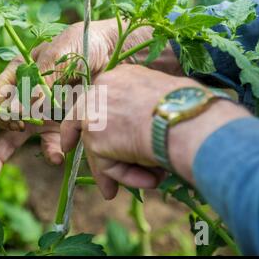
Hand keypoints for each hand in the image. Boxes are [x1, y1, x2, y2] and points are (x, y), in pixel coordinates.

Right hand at [0, 19, 180, 182]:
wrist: (123, 52)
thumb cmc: (88, 42)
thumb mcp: (62, 52)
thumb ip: (41, 78)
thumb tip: (19, 109)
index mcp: (20, 72)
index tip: (11, 120)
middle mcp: (27, 96)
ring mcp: (44, 113)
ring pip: (14, 138)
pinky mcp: (63, 127)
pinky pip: (50, 144)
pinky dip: (50, 153)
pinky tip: (56, 157)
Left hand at [60, 64, 249, 199]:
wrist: (183, 119)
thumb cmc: (187, 107)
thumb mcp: (162, 98)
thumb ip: (145, 108)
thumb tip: (149, 130)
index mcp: (119, 76)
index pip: (99, 97)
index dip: (94, 113)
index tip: (89, 126)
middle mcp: (99, 90)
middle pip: (82, 118)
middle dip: (76, 136)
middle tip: (70, 148)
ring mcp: (93, 113)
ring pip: (99, 147)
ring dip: (121, 168)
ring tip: (148, 181)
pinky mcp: (93, 137)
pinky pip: (107, 165)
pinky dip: (126, 176)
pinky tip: (150, 181)